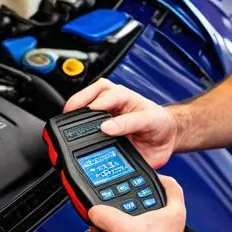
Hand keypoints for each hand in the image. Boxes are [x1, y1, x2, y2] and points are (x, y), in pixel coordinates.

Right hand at [63, 79, 177, 168]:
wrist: (165, 139)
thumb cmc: (159, 124)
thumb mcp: (150, 121)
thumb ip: (130, 123)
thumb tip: (107, 127)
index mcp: (125, 96)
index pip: (108, 94)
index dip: (99, 104)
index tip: (95, 118)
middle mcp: (113, 102)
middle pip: (91, 93)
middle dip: (79, 101)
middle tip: (70, 113)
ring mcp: (106, 112)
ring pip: (85, 102)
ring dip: (75, 107)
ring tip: (67, 119)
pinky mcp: (101, 126)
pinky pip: (86, 119)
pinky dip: (77, 122)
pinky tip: (72, 129)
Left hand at [85, 175, 186, 231]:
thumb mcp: (177, 212)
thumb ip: (170, 189)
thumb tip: (160, 177)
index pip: (97, 212)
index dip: (104, 204)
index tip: (112, 204)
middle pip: (94, 221)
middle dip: (105, 216)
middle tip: (119, 216)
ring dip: (102, 228)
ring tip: (118, 227)